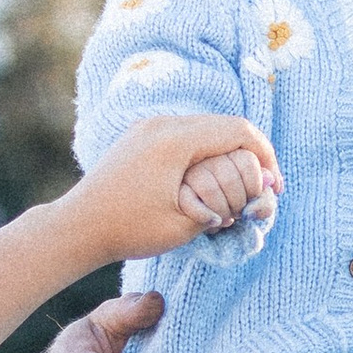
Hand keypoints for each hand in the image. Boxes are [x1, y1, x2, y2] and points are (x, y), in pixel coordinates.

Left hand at [68, 115, 280, 264]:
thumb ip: (224, 203)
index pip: (239, 131)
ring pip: (205, 129)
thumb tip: (255, 190)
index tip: (274, 185)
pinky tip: (210, 179)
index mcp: (175, 139)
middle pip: (224, 126)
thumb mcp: (184, 223)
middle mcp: (162, 123)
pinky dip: (205, 154)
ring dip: (226, 154)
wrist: (78, 226)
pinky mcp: (140, 137)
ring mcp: (149, 127)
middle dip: (249, 155)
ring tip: (239, 186)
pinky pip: (184, 135)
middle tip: (264, 187)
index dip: (265, 156)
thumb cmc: (129, 229)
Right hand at [179, 143, 277, 234]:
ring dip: (223, 211)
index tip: (253, 198)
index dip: (256, 186)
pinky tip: (214, 223)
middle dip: (239, 203)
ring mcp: (187, 173)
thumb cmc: (233, 211)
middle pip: (230, 177)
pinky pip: (189, 202)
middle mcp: (205, 157)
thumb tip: (270, 181)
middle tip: (238, 212)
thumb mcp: (254, 206)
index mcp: (228, 153)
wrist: (205, 225)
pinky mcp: (173, 191)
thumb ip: (265, 198)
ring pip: (209, 189)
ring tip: (225, 218)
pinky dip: (206, 217)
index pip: (248, 160)